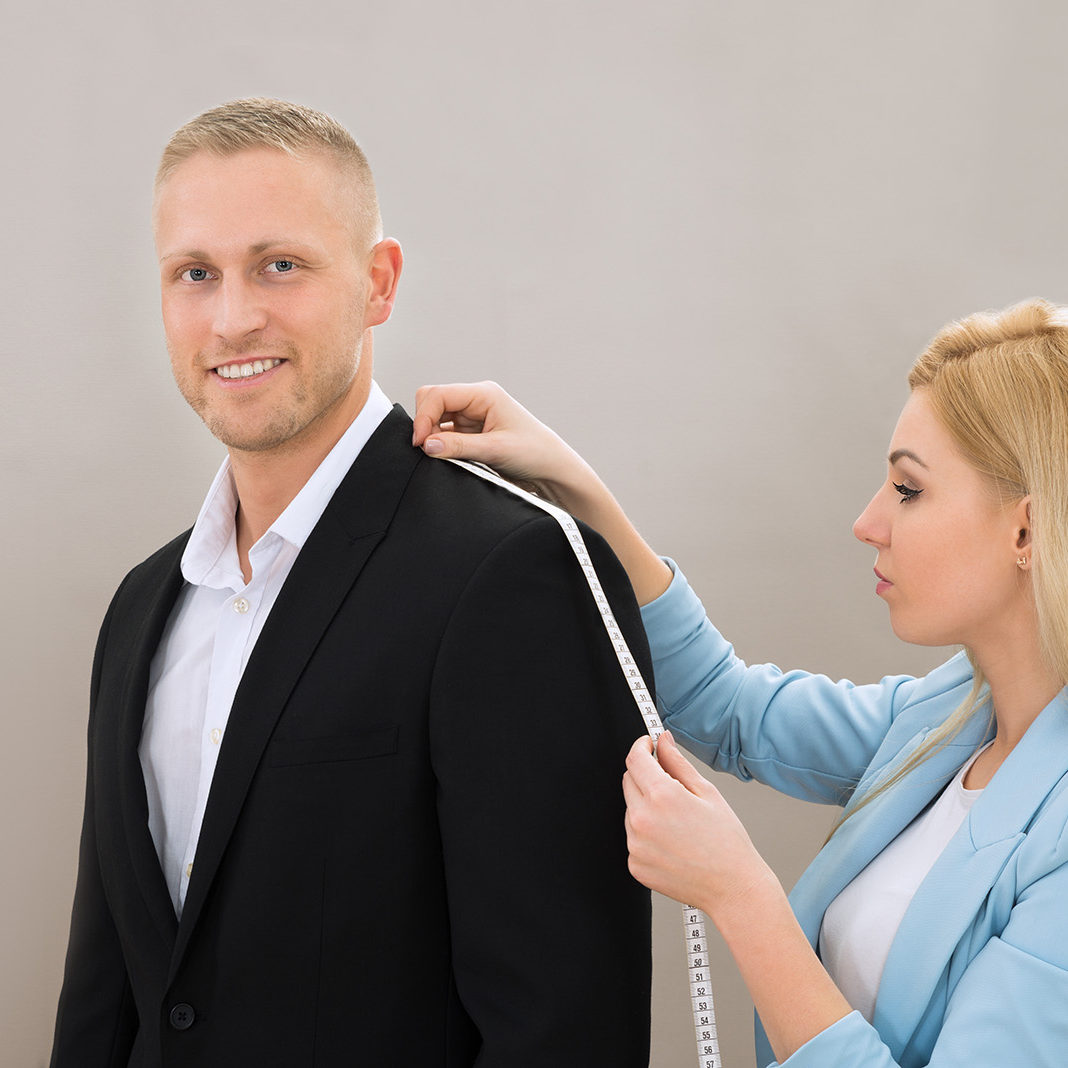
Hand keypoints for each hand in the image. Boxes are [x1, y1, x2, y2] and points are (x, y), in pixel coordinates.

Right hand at [414, 381, 672, 604]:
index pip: (437, 395)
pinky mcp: (470, 434)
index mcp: (483, 394)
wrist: (553, 470)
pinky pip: (444, 435)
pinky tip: (447, 460)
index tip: (420, 444)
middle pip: (432, 403)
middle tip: (428, 452)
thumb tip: (425, 445)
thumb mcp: (495, 450)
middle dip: (425, 426)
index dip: (423, 417)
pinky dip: (440, 447)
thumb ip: (458, 447)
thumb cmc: (535, 453)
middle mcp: (475, 401)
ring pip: (435, 421)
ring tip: (442, 459)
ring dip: (432, 438)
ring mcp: (471, 417)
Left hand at [623, 732, 777, 919]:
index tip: (649, 745)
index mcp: (661, 796)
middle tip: (672, 786)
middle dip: (645, 775)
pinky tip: (672, 842)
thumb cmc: (726, 841)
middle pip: (629, 781)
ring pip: (630, 809)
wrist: (733, 889)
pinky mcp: (634, 864)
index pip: (635, 759)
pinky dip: (646, 833)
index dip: (642, 746)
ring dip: (646, 806)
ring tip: (678, 822)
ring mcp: (635, 845)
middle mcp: (641, 819)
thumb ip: (677, 762)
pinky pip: (633, 837)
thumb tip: (662, 739)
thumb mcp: (706, 792)